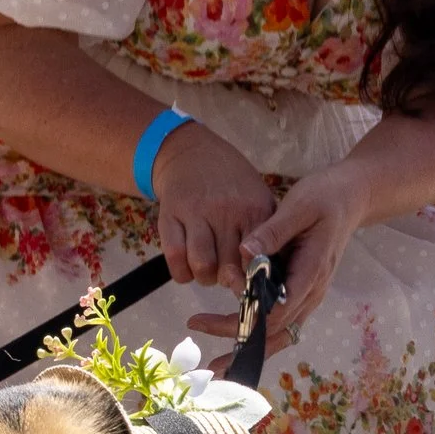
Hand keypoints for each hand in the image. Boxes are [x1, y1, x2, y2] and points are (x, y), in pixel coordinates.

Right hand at [150, 123, 276, 292]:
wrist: (193, 153)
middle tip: (226, 272)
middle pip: (228, 268)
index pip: (256, 258)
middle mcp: (225, 210)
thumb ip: (264, 236)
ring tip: (208, 269)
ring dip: (205, 277)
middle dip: (227, 279)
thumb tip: (264, 278)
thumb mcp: (259, 200)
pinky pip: (175, 257)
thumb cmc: (233, 185)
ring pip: (202, 266)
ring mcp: (196, 212)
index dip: (252, 278)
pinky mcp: (170, 215)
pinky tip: (188, 267)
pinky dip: (182, 272)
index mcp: (253, 209)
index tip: (248, 279)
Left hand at [183, 163, 367, 349]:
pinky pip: (280, 324)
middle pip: (275, 333)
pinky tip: (235, 343)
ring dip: (249, 351)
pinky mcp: (301, 293)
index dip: (243, 321)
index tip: (207, 320)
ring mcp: (308, 296)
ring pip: (279, 336)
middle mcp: (311, 292)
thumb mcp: (298, 206)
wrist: (350, 198)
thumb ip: (272, 231)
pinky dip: (258, 337)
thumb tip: (244, 252)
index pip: (276, 311)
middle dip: (240, 347)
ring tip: (218, 366)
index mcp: (310, 273)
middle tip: (208, 364)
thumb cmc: (325, 198)